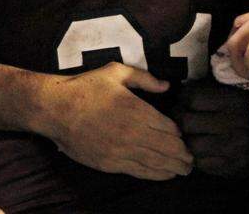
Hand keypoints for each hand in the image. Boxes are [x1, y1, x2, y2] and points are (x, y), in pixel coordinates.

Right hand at [41, 63, 193, 179]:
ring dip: (173, 168)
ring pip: (156, 163)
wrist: (56, 109)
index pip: (169, 128)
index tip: (185, 138)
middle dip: (183, 155)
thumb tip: (166, 86)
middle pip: (167, 149)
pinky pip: (139, 171)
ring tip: (184, 170)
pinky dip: (155, 175)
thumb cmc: (86, 87)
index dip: (180, 135)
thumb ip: (144, 79)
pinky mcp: (110, 164)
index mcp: (137, 110)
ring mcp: (122, 151)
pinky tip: (165, 175)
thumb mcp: (116, 72)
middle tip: (192, 160)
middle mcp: (133, 133)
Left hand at [171, 80, 248, 176]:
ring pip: (192, 146)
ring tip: (193, 136)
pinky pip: (202, 164)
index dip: (183, 99)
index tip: (184, 101)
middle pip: (187, 123)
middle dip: (180, 120)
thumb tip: (179, 89)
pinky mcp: (233, 167)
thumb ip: (206, 89)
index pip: (192, 98)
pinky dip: (199, 157)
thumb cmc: (242, 111)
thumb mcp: (230, 92)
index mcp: (234, 100)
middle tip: (182, 119)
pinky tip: (204, 150)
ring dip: (189, 141)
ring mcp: (235, 148)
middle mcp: (235, 124)